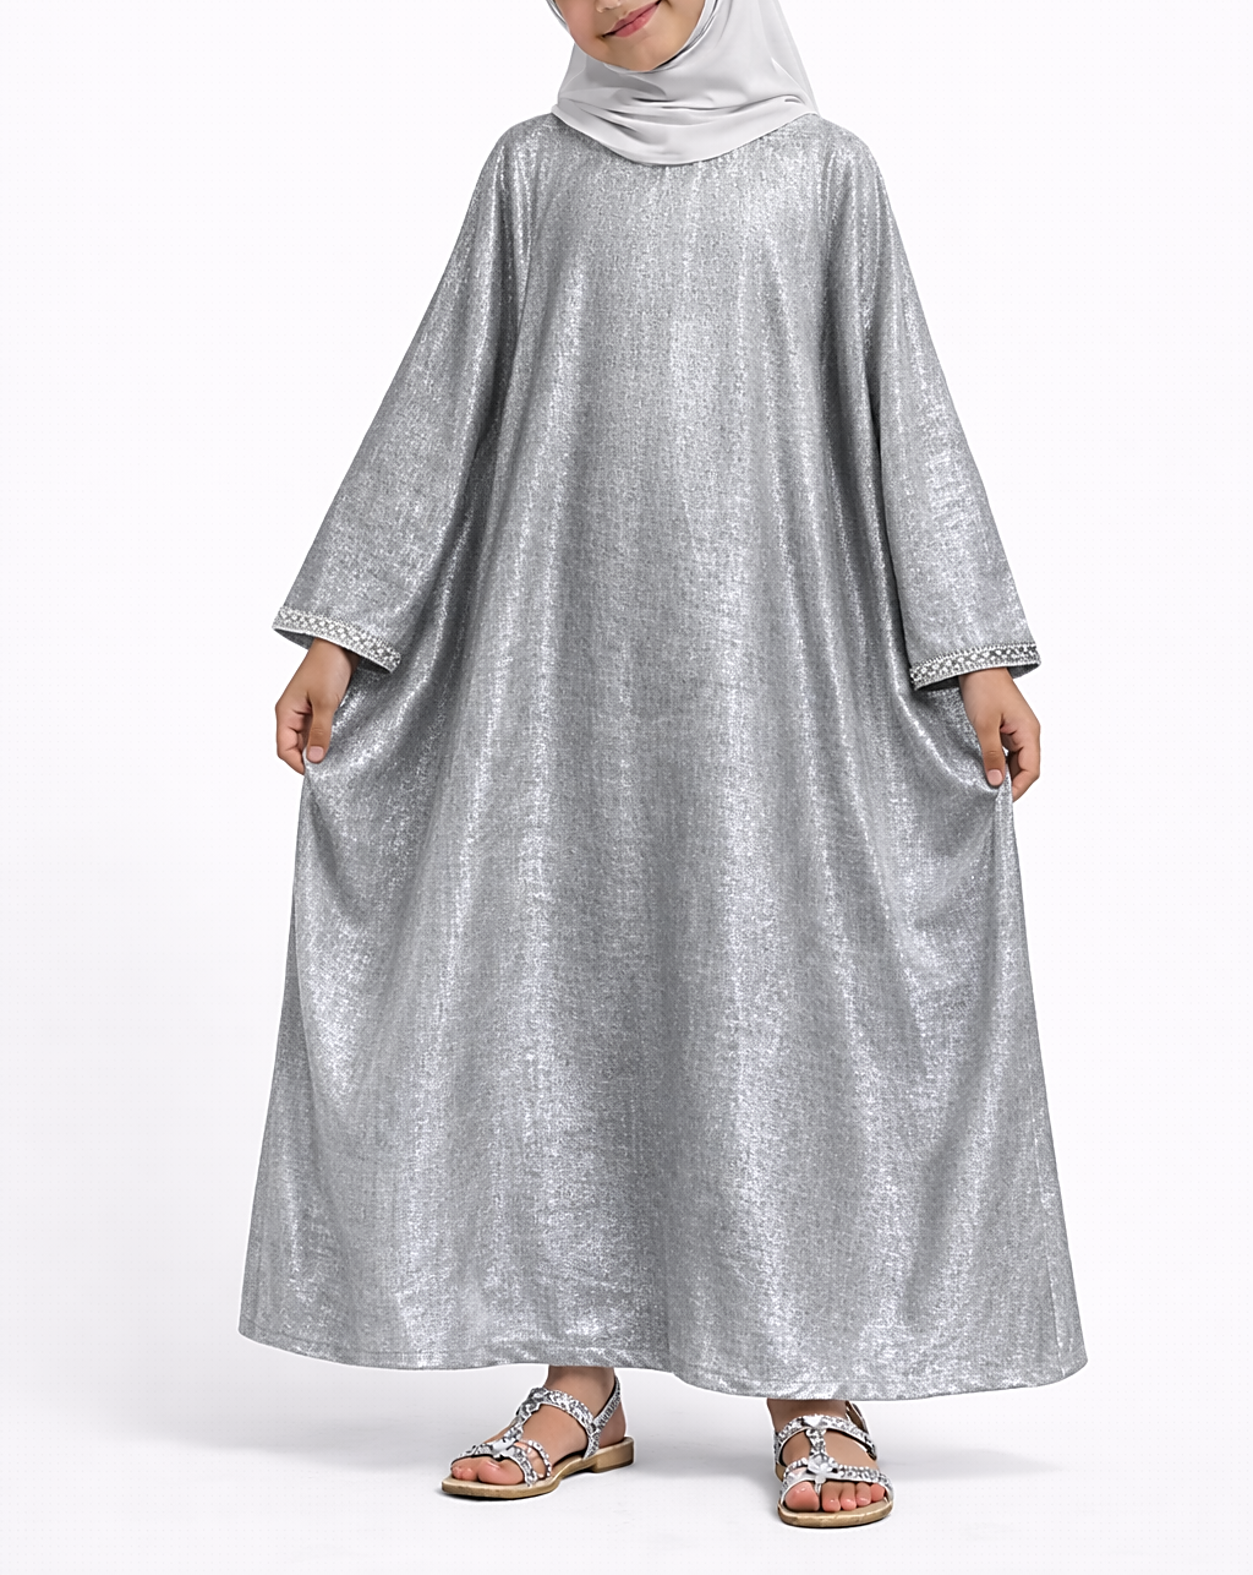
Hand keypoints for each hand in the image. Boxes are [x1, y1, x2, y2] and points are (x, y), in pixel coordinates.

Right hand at [275, 638, 359, 774]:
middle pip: (294, 747)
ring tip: (335, 757)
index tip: (317, 774)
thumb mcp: (326, 703)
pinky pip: (318, 730)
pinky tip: (338, 742)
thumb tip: (315, 759)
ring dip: (319, 748)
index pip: (283, 749)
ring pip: (307, 739)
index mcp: (285, 712)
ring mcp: (305, 711)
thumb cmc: (328, 667)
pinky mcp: (319, 708)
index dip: (297, 764)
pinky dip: (326, 738)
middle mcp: (292, 713)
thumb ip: (321, 732)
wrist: (342, 643)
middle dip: (309, 759)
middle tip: (329, 769)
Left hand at [957, 667, 1039, 800]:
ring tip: (987, 786)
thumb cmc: (984, 689)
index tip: (1000, 801)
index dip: (1018, 788)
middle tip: (990, 797)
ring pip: (1016, 761)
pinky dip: (999, 763)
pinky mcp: (1007, 728)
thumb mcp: (984, 725)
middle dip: (1011, 784)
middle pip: (1026, 768)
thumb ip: (990, 754)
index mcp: (1029, 732)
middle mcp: (1028, 733)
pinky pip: (1008, 752)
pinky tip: (987, 769)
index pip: (1031, 770)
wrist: (977, 666)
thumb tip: (996, 782)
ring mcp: (1018, 731)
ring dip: (1004, 774)